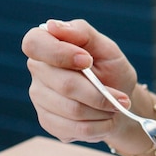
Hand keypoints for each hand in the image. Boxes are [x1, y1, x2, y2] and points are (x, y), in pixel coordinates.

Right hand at [21, 19, 136, 144]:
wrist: (119, 104)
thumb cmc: (112, 72)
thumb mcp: (107, 49)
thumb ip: (83, 33)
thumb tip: (53, 26)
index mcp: (47, 46)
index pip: (34, 44)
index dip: (60, 53)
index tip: (88, 61)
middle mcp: (38, 72)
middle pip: (65, 85)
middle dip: (99, 93)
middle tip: (121, 98)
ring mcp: (40, 99)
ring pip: (73, 110)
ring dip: (102, 111)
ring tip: (115, 108)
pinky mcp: (48, 123)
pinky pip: (75, 129)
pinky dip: (99, 126)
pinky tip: (106, 120)